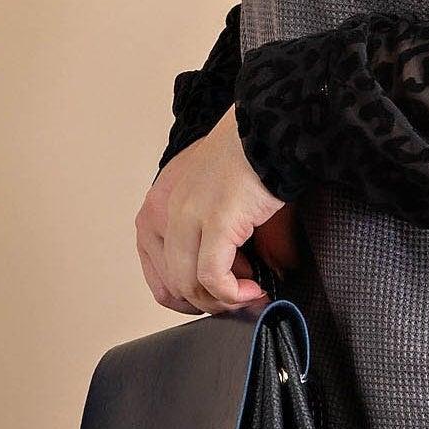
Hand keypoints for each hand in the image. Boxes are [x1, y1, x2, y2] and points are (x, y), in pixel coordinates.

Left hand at [135, 108, 302, 313]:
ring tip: (249, 293)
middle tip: (239, 299)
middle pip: (172, 283)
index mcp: (160, 204)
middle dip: (208, 301)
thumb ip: (215, 240)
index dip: (189, 295)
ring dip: (222, 300)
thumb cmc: (249, 155)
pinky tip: (253, 289)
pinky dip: (232, 293)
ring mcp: (187, 217)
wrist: (270, 127)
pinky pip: (212, 277)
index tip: (216, 297)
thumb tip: (236, 281)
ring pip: (189, 284)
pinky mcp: (214, 222)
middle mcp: (164, 211)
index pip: (157, 271)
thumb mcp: (219, 199)